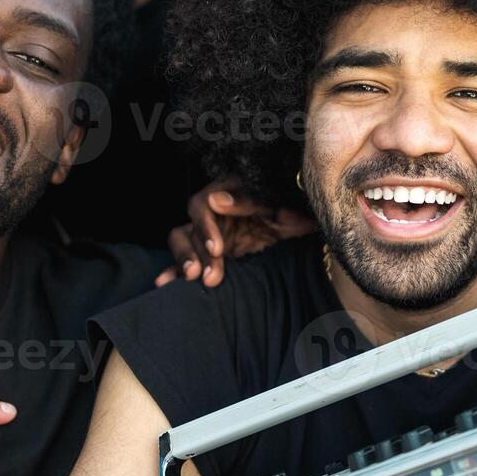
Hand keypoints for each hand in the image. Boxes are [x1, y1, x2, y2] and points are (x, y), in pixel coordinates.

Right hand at [156, 177, 316, 287]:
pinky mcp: (213, 254)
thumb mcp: (280, 206)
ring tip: (193, 279)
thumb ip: (249, 202)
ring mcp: (212, 233)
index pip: (201, 205)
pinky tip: (165, 283)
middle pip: (188, 227)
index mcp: (228, 192)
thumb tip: (215, 200)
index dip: (205, 227)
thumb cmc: (297, 212)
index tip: (218, 249)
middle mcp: (215, 212)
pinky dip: (175, 270)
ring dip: (185, 261)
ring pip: (184, 242)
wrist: (310, 231)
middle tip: (205, 275)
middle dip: (194, 252)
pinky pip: (189, 260)